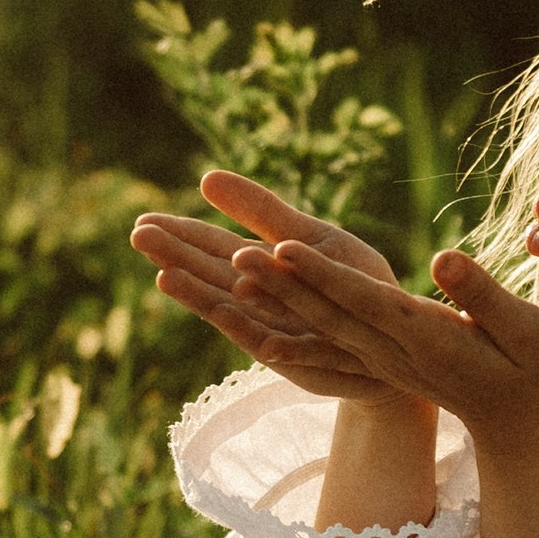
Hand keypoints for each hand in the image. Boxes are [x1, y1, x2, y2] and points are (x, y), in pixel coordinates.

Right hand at [131, 170, 412, 406]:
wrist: (399, 339)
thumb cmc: (351, 283)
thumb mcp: (307, 237)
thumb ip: (260, 210)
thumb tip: (204, 178)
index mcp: (260, 270)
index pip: (211, 249)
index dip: (179, 235)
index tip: (142, 222)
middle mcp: (260, 303)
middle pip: (211, 277)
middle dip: (177, 257)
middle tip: (139, 236)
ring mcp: (277, 331)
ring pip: (232, 311)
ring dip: (199, 295)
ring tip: (165, 275)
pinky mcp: (302, 359)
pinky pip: (274, 342)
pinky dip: (250, 327)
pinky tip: (229, 308)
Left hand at [236, 243, 538, 537]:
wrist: (520, 422)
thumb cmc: (536, 369)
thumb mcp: (526, 330)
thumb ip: (483, 297)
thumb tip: (443, 259)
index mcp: (424, 337)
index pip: (361, 299)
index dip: (320, 274)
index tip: (281, 247)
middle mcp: (391, 351)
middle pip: (326, 312)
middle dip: (280, 285)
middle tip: (233, 254)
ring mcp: (382, 360)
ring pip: (320, 327)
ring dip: (277, 302)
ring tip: (234, 273)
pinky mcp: (380, 362)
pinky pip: (328, 345)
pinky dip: (292, 332)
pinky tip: (257, 328)